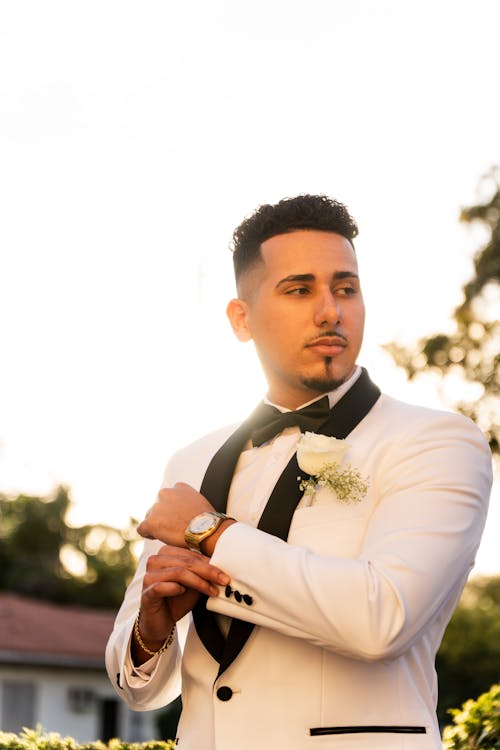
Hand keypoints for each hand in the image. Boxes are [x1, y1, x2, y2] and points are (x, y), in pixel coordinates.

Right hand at [132, 544, 229, 664]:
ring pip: (178, 572)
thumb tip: (224, 564)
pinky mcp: (146, 592)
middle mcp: (155, 560)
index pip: (191, 554)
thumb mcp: (194, 583)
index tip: (225, 574)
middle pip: (186, 561)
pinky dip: (175, 588)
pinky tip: (183, 591)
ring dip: (198, 582)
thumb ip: (203, 572)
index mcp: (166, 553)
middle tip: (224, 580)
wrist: (162, 622)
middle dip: (208, 571)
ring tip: (212, 590)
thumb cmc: (178, 599)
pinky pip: (162, 586)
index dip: (209, 563)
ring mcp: (149, 576)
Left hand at [137, 482, 213, 545]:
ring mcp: (157, 507)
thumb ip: (187, 501)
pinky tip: (159, 538)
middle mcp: (165, 493)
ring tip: (171, 534)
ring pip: (150, 518)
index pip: (168, 497)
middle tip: (175, 528)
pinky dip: (149, 534)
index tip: (178, 518)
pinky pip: (142, 529)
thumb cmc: (207, 521)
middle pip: (158, 507)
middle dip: (163, 517)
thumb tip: (183, 510)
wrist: (207, 531)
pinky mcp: (151, 522)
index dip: (172, 509)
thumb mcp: (199, 501)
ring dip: (158, 526)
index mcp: (178, 487)